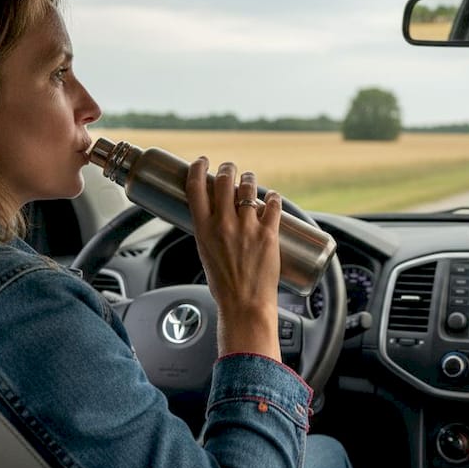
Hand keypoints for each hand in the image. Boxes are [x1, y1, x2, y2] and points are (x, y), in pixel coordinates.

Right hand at [186, 157, 282, 359]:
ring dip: (249, 178)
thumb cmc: (224, 285)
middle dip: (227, 168)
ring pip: (249, 187)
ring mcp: (247, 227)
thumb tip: (217, 216)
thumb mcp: (205, 254)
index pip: (196, 186)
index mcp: (203, 229)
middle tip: (230, 168)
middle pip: (224, 180)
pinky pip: (272, 204)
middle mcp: (224, 224)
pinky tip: (272, 197)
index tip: (202, 162)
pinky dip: (272, 197)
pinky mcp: (268, 234)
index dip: (198, 168)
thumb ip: (209, 232)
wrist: (244, 305)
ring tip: (250, 179)